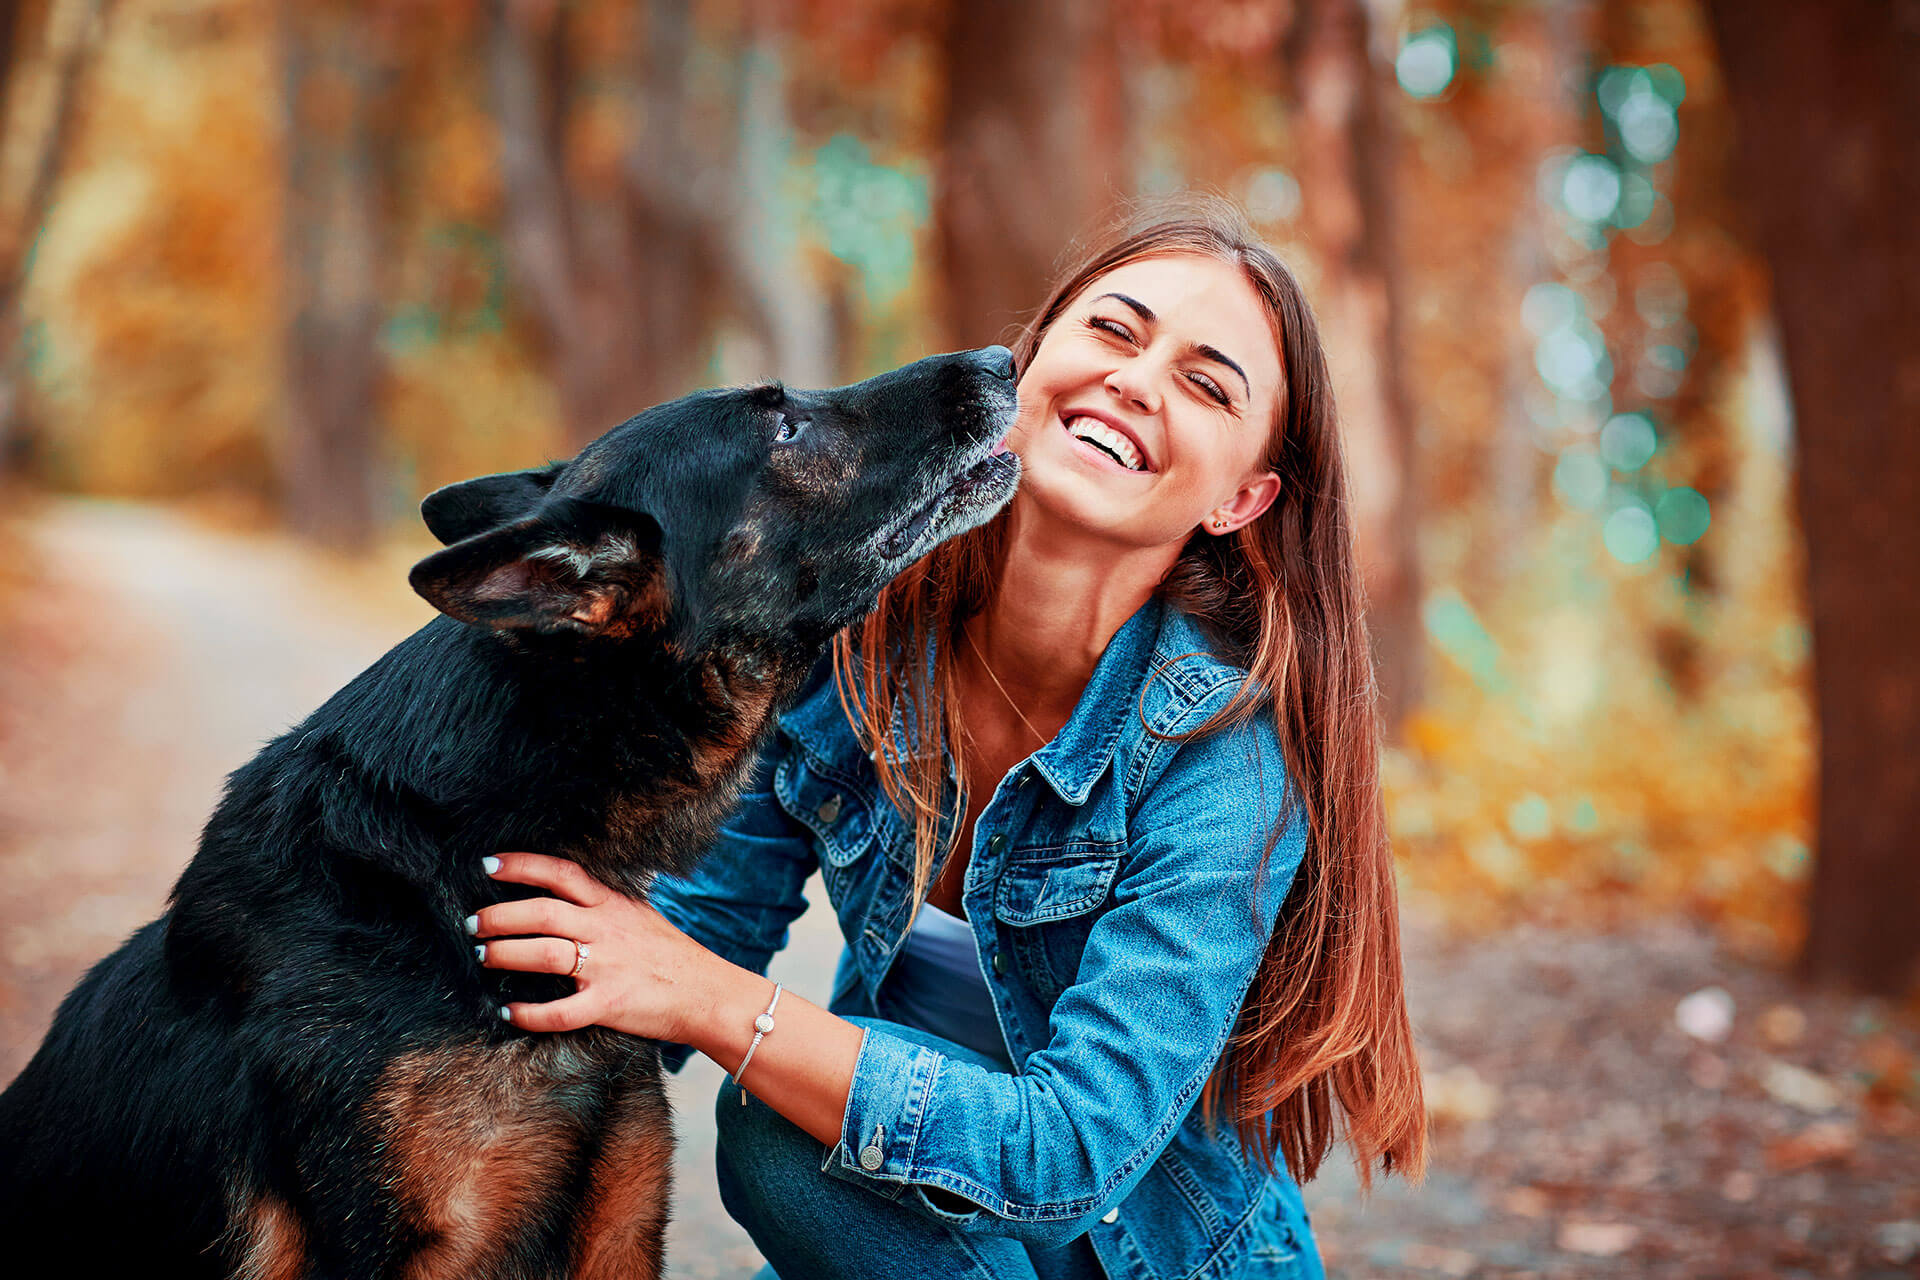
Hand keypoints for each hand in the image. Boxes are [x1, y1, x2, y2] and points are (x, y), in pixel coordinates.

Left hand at [471, 852, 722, 1039]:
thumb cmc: (671, 956)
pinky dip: (529, 1013)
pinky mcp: (609, 1003)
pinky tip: (508, 1012)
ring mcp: (608, 967)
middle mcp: (606, 930)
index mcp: (612, 904)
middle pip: (543, 913)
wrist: (708, 993)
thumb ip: (603, 905)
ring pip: (545, 954)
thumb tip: (564, 894)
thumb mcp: (639, 915)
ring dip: (506, 953)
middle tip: (472, 924)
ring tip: (482, 955)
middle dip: (500, 916)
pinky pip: (560, 1011)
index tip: (488, 866)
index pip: (561, 874)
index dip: (522, 866)